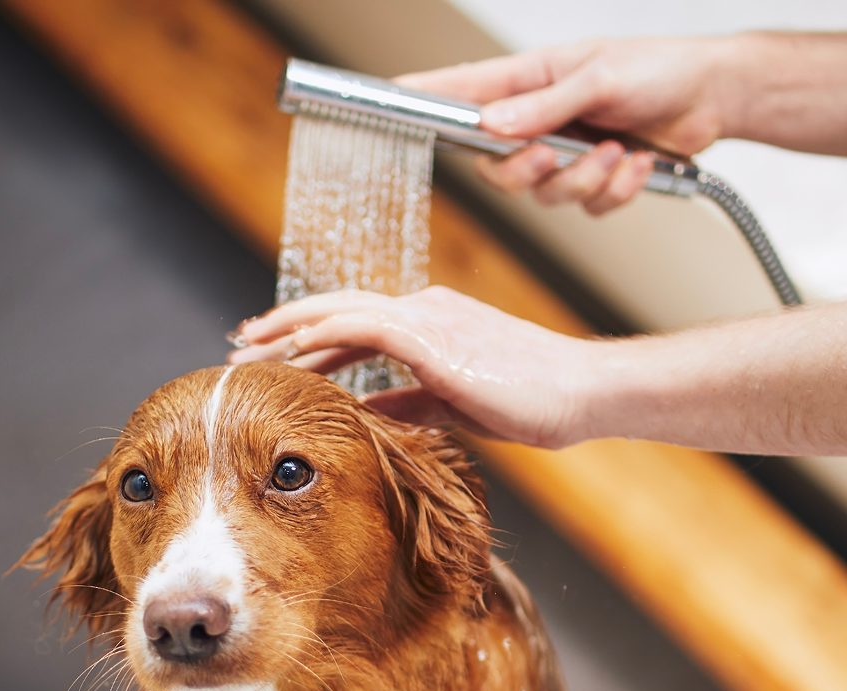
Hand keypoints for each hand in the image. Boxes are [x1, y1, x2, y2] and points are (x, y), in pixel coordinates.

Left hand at [227, 287, 596, 448]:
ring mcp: (428, 318)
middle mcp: (422, 311)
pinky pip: (367, 326)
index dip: (307, 337)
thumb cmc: (529, 400)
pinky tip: (295, 348)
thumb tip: (366, 409)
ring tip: (250, 345)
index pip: (353, 324)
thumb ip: (407, 401)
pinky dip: (327, 332)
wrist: (580, 393)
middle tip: (240, 343)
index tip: (269, 354)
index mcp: (428, 324)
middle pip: (335, 310)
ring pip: (341, 311)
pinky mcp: (436, 336)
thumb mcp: (452, 404)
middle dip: (282, 326)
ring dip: (290, 327)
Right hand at [397, 37, 734, 214]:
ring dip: (584, 180)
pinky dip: (614, 190)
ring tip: (618, 151)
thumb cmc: (660, 68)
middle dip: (526, 172)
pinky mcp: (591, 181)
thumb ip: (544, 106)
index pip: (461, 92)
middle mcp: (538, 121)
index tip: (389, 99)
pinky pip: (584, 208)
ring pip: (542, 196)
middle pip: (495, 168)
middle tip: (553, 155)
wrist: (715, 96)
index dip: (423, 97)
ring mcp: (563, 154)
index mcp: (529, 83)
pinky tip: (638, 163)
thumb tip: (491, 124)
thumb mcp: (600, 76)